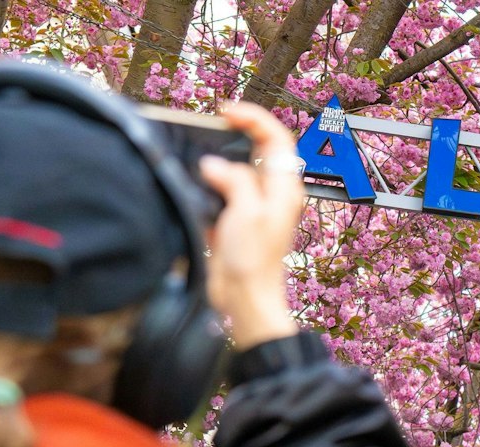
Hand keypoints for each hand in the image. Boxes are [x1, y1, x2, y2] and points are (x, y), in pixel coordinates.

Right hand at [199, 103, 307, 347]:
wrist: (244, 299)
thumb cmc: (254, 262)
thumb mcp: (246, 212)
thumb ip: (233, 180)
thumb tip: (213, 165)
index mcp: (283, 188)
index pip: (276, 138)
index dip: (254, 118)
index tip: (227, 112)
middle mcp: (272, 194)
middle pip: (258, 149)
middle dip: (236, 133)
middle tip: (212, 125)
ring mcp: (254, 207)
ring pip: (238, 169)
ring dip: (219, 159)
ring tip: (200, 155)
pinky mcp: (236, 220)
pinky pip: (223, 191)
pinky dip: (210, 183)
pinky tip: (196, 184)